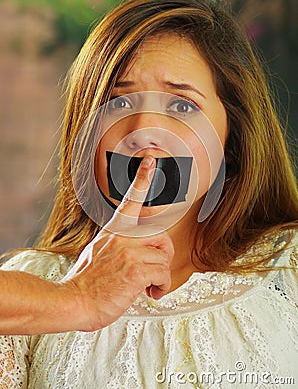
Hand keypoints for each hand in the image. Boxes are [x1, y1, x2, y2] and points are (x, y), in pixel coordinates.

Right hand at [62, 155, 173, 330]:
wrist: (73, 300)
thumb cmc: (87, 281)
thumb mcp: (99, 250)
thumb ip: (119, 244)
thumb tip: (137, 249)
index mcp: (114, 230)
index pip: (130, 199)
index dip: (142, 178)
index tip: (150, 160)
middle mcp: (123, 237)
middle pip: (162, 236)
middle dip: (164, 255)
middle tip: (155, 271)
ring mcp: (129, 252)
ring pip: (165, 257)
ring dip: (162, 276)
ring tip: (149, 287)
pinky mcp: (135, 270)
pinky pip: (163, 273)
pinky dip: (162, 287)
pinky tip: (150, 293)